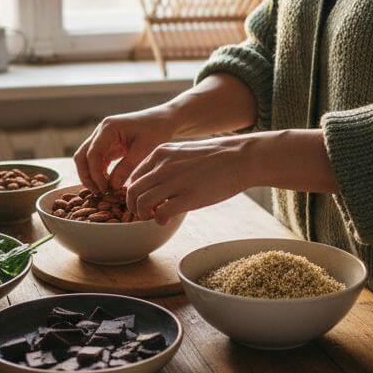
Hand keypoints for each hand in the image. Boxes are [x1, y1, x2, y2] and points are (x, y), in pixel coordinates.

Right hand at [74, 108, 179, 192]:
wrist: (164, 119)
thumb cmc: (156, 130)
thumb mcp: (144, 149)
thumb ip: (127, 167)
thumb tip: (112, 186)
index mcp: (108, 128)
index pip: (92, 154)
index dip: (95, 174)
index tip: (104, 189)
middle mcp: (101, 131)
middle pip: (82, 156)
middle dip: (86, 176)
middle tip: (98, 193)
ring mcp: (102, 137)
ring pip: (86, 159)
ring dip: (91, 175)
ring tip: (103, 192)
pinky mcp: (108, 145)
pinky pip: (97, 160)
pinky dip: (99, 172)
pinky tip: (108, 185)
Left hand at [124, 135, 255, 223]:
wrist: (239, 158)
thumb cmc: (215, 157)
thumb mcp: (183, 152)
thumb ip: (166, 165)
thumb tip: (156, 184)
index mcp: (160, 154)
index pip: (133, 177)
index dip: (134, 192)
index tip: (142, 201)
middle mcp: (163, 167)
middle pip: (133, 191)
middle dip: (133, 206)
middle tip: (143, 213)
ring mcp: (175, 182)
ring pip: (142, 203)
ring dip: (144, 215)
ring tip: (153, 217)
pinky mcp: (188, 197)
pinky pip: (161, 213)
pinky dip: (159, 220)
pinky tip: (166, 220)